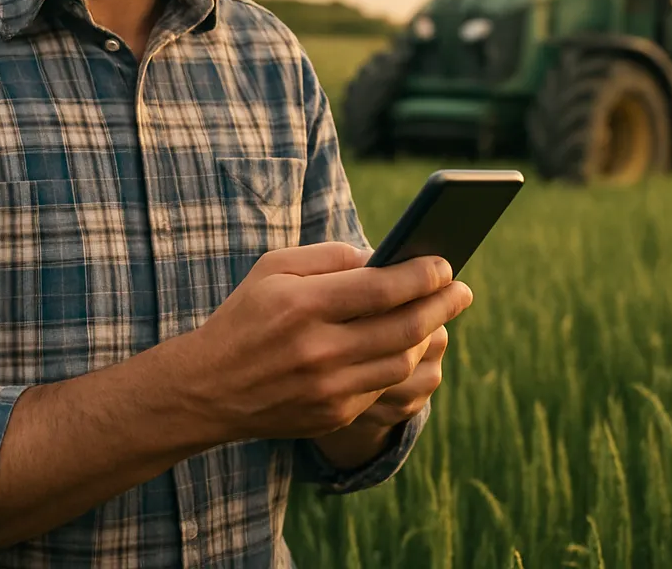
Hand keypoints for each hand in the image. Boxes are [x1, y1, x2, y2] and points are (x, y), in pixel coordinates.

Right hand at [186, 241, 472, 444]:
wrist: (209, 388)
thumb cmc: (245, 315)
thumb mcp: (274, 267)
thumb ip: (329, 256)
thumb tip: (381, 257)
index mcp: (302, 305)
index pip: (380, 288)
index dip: (421, 275)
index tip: (444, 263)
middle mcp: (318, 350)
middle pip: (403, 328)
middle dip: (442, 305)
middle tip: (462, 290)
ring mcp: (328, 389)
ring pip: (402, 362)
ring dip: (430, 336)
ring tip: (441, 316)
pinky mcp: (333, 415)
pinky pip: (384, 387)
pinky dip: (404, 363)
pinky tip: (411, 344)